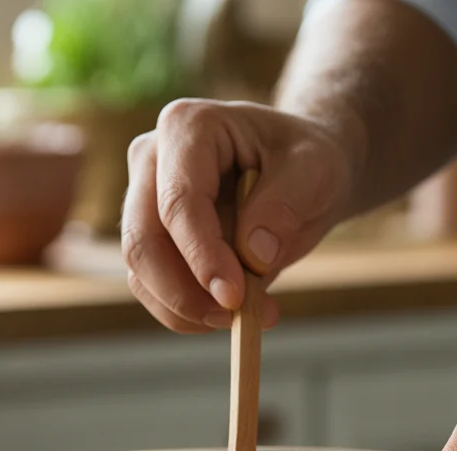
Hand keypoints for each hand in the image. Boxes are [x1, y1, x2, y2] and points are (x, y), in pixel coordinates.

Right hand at [121, 99, 355, 332]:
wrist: (301, 173)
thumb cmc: (306, 160)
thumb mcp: (315, 171)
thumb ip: (285, 205)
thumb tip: (254, 256)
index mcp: (188, 126)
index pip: (179, 201)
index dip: (202, 255)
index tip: (235, 297)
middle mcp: (151, 158)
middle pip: (143, 240)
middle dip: (185, 291)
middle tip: (236, 318)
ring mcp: (143, 200)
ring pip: (141, 271)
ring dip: (189, 309)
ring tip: (250, 316)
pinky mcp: (150, 238)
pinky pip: (152, 288)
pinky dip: (188, 313)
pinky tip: (232, 314)